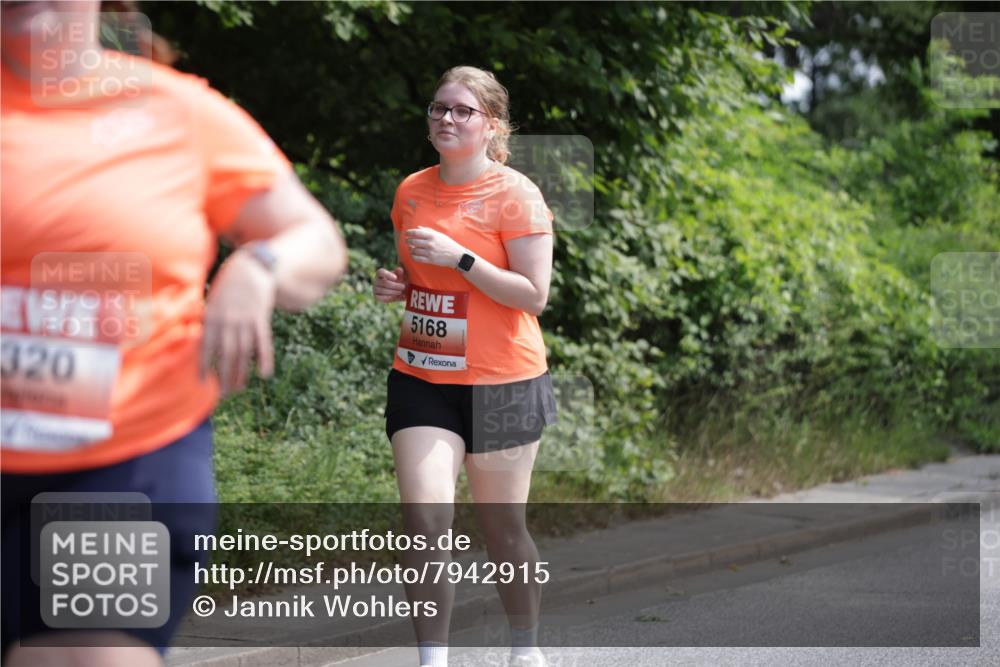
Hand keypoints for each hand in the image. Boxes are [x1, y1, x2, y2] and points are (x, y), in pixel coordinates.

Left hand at [200, 250, 275, 395]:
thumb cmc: (228, 286)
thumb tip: (197, 342)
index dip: (204, 366)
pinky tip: (264, 374)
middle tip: (223, 394)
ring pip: (244, 352)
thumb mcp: (211, 300)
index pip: (206, 347)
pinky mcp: (261, 319)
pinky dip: (264, 359)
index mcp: (213, 317)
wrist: (250, 268)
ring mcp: (246, 321)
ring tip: (238, 389)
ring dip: (241, 372)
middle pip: (226, 354)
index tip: (202, 384)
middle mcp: (228, 321)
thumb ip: (207, 321)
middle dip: (225, 376)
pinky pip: (263, 343)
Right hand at [373, 266, 407, 302]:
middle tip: (403, 287)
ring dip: (394, 292)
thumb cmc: (400, 280)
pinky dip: (391, 298)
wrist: (400, 291)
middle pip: (384, 282)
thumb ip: (401, 272)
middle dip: (395, 285)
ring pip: (383, 291)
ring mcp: (375, 289)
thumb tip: (399, 270)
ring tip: (401, 291)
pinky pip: (382, 298)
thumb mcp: (402, 275)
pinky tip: (398, 296)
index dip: (388, 275)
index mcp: (380, 273)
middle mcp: (376, 280)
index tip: (396, 278)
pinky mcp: (377, 297)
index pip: (381, 272)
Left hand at [405, 226, 464, 267]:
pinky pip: (416, 258)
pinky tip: (414, 254)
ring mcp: (429, 252)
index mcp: (432, 236)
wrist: (456, 255)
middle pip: (412, 241)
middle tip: (408, 241)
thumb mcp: (439, 235)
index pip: (415, 233)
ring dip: (411, 249)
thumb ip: (428, 230)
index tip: (406, 233)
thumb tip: (417, 228)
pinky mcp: (430, 260)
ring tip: (412, 248)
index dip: (408, 233)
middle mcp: (430, 243)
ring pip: (413, 250)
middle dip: (408, 241)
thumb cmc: (448, 244)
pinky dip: (413, 256)